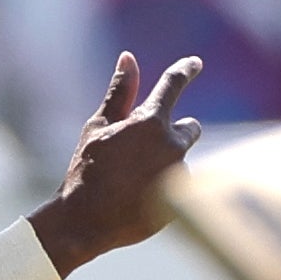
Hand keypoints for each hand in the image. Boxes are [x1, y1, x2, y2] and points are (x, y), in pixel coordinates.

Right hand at [30, 50, 205, 271]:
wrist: (85, 222)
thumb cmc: (87, 170)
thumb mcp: (99, 127)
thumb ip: (120, 92)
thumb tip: (129, 57)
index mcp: (150, 122)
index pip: (174, 85)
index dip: (185, 70)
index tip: (195, 63)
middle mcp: (172, 145)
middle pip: (189, 128)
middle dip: (175, 131)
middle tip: (145, 147)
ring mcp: (179, 175)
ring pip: (179, 160)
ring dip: (164, 164)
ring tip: (132, 182)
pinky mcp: (182, 200)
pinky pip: (179, 188)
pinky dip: (163, 189)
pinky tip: (138, 199)